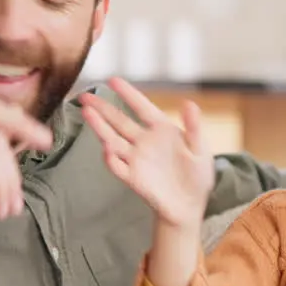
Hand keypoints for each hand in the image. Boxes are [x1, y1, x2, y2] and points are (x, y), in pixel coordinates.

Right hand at [79, 78, 214, 227]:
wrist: (190, 204)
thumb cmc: (197, 174)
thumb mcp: (200, 149)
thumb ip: (194, 128)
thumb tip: (190, 104)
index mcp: (161, 130)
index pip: (142, 108)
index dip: (129, 94)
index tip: (113, 80)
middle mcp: (144, 141)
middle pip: (119, 121)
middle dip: (102, 108)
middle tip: (86, 96)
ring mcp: (136, 159)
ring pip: (113, 141)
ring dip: (100, 128)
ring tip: (87, 113)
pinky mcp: (133, 178)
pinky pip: (119, 168)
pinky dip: (112, 160)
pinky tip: (107, 150)